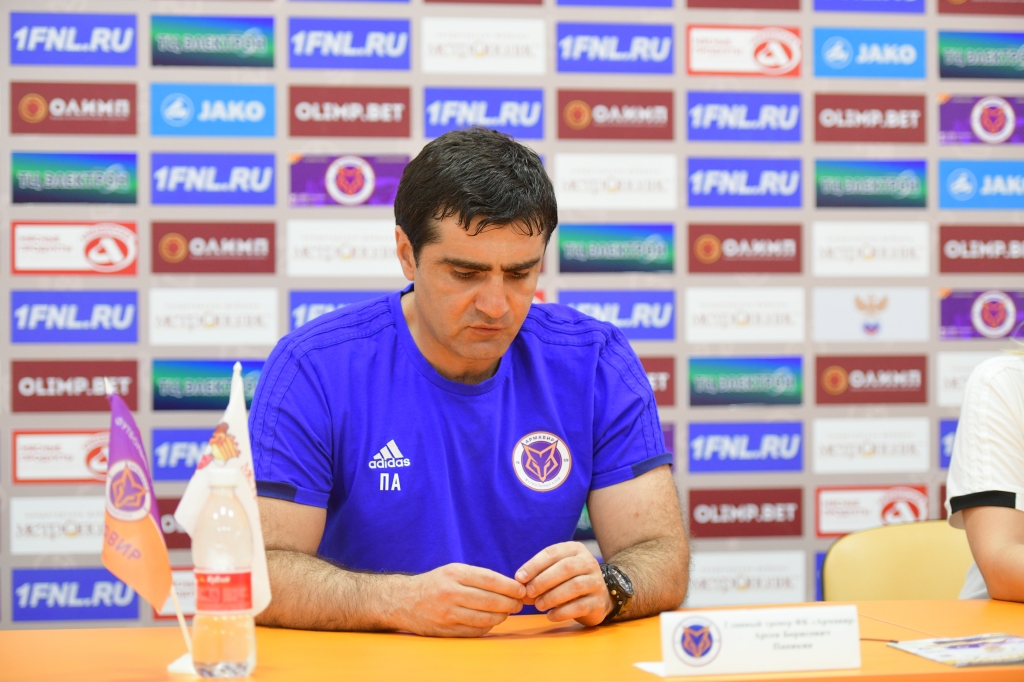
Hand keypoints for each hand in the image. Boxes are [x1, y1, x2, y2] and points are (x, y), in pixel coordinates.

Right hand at [398, 563, 524, 636]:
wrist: (403, 601)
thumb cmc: (435, 583)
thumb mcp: (453, 571)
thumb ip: (479, 577)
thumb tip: (510, 586)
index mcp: (454, 574)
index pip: (490, 580)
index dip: (510, 587)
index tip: (522, 590)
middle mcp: (450, 593)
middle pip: (490, 601)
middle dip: (510, 603)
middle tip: (519, 604)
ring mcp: (447, 613)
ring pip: (485, 618)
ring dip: (501, 617)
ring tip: (507, 612)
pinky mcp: (445, 630)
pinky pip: (475, 631)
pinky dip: (488, 627)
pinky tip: (492, 621)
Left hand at [515, 542, 612, 625]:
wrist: (600, 597)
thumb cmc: (570, 581)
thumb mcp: (555, 573)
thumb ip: (538, 578)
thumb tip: (519, 589)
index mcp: (575, 549)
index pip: (552, 553)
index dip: (534, 565)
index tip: (519, 578)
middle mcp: (588, 562)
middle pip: (565, 568)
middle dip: (543, 581)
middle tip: (529, 593)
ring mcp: (596, 582)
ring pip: (574, 586)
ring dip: (552, 597)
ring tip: (538, 606)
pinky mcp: (598, 602)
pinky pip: (580, 606)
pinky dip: (562, 612)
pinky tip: (550, 616)